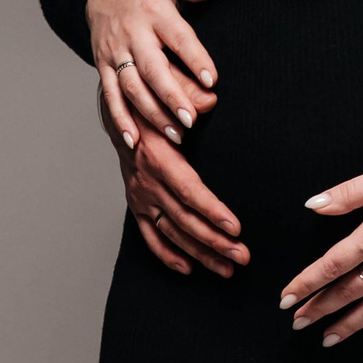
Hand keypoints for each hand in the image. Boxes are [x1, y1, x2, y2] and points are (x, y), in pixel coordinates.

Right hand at [88, 0, 219, 148]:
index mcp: (155, 13)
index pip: (178, 37)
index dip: (195, 58)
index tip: (212, 80)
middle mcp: (133, 34)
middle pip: (153, 69)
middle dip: (172, 97)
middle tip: (192, 121)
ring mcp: (115, 52)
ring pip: (132, 87)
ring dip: (152, 114)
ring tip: (175, 136)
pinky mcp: (103, 66)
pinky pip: (110, 95)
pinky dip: (120, 119)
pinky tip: (134, 141)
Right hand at [98, 86, 249, 279]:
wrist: (119, 111)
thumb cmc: (151, 101)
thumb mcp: (167, 92)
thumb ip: (189, 97)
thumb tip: (211, 99)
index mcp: (157, 156)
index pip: (188, 189)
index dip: (212, 211)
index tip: (236, 228)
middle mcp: (146, 180)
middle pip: (184, 219)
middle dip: (215, 241)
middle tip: (243, 257)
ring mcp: (140, 196)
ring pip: (171, 233)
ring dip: (200, 254)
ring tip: (228, 269)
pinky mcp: (136, 204)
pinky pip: (150, 236)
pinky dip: (168, 255)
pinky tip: (189, 268)